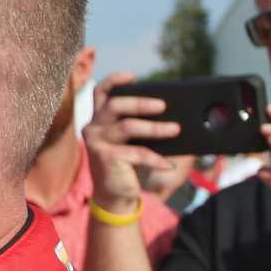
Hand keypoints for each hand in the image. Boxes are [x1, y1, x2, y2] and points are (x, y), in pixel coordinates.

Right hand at [82, 72, 175, 208]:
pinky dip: (156, 158)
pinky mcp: (104, 158)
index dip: (114, 81)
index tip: (133, 76)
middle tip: (164, 106)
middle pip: (115, 105)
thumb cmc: (128, 163)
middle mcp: (94, 127)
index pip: (101, 92)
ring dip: (155, 128)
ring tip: (175, 129)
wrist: (116, 194)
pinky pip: (137, 153)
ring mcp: (97, 142)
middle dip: (141, 103)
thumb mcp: (135, 140)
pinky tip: (169, 164)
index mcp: (100, 119)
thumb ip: (144, 124)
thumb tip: (176, 117)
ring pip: (127, 127)